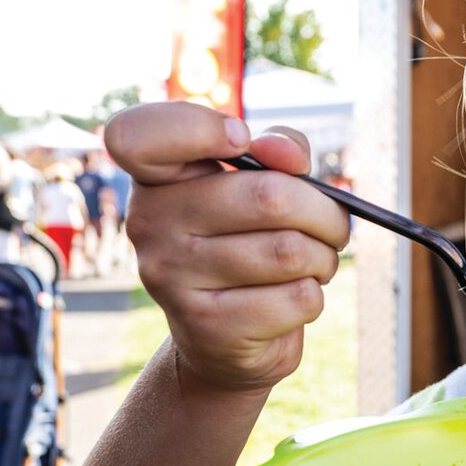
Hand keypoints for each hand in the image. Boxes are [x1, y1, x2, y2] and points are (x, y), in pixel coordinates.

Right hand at [107, 102, 349, 393]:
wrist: (224, 338)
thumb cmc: (247, 242)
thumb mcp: (258, 183)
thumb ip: (276, 147)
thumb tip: (289, 156)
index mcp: (155, 177)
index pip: (134, 134)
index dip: (197, 127)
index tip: (242, 140)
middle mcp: (149, 223)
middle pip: (271, 197)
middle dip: (324, 213)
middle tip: (332, 226)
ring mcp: (170, 277)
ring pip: (290, 252)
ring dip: (323, 258)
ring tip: (314, 263)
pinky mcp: (205, 326)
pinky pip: (296, 298)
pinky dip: (313, 297)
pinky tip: (293, 297)